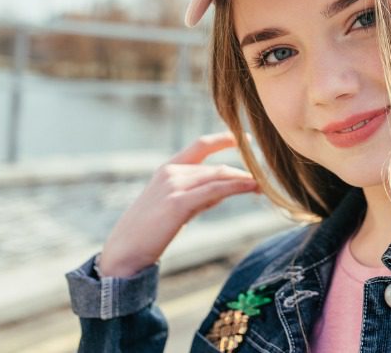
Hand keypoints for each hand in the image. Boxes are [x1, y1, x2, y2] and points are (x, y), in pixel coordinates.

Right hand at [98, 131, 258, 277]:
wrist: (124, 251)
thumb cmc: (150, 231)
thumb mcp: (177, 206)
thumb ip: (199, 195)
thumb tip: (225, 190)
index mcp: (168, 169)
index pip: (200, 145)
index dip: (224, 139)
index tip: (246, 138)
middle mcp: (171, 172)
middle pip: (216, 167)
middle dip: (243, 172)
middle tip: (265, 179)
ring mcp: (173, 186)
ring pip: (218, 176)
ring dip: (244, 179)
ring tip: (264, 185)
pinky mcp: (178, 203)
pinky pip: (215, 190)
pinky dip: (237, 186)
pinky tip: (252, 187)